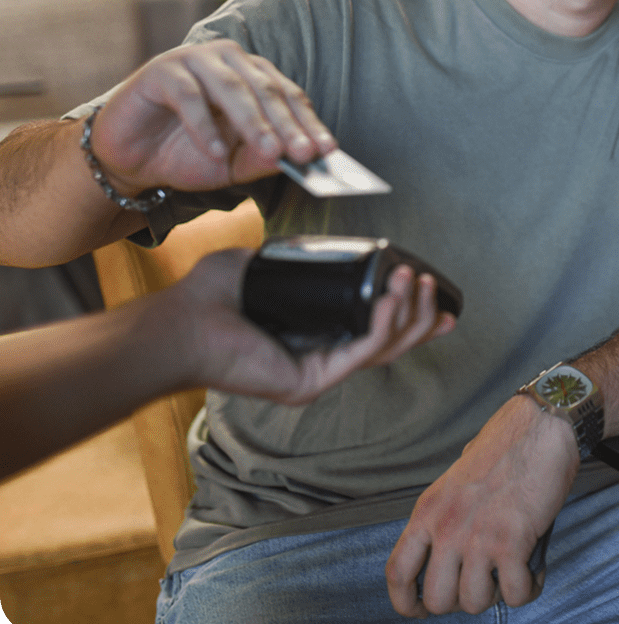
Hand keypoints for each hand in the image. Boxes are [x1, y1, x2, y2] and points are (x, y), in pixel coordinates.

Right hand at [88, 41, 334, 196]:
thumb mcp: (233, 165)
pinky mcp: (161, 71)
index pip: (290, 96)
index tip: (327, 151)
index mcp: (254, 75)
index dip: (309, 124)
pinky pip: (189, 96)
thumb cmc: (188, 154)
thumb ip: (263, 158)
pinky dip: (205, 126)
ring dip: (254, 123)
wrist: (130, 158)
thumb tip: (296, 158)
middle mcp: (229, 61)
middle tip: (304, 153)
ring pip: (233, 89)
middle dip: (288, 125)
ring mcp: (194, 61)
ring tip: (269, 152)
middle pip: (266, 90)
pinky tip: (216, 152)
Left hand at [171, 247, 456, 404]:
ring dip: (410, 314)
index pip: (374, 331)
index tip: (432, 291)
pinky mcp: (311, 380)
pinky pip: (364, 352)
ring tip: (417, 281)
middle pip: (392, 343)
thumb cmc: (209, 298)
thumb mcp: (262, 265)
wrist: (181, 321)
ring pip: (385, 349)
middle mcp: (321, 360)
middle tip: (432, 286)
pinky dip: (387, 322)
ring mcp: (318, 374)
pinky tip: (394, 295)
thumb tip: (321, 243)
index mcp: (314, 338)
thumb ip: (293, 257)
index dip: (409, 314)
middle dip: (421, 314)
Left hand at [385, 396, 578, 616]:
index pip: (398, 573)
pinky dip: (527, 589)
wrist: (539, 427)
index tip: (420, 609)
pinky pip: (515, 594)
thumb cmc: (504, 448)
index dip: (406, 602)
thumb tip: (449, 555)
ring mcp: (479, 538)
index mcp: (428, 511)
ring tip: (510, 571)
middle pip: (437, 600)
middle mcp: (447, 528)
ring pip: (475, 602)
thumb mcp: (455, 481)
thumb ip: (446, 518)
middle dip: (461, 600)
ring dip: (496, 594)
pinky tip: (532, 572)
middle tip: (482, 582)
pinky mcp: (512, 542)